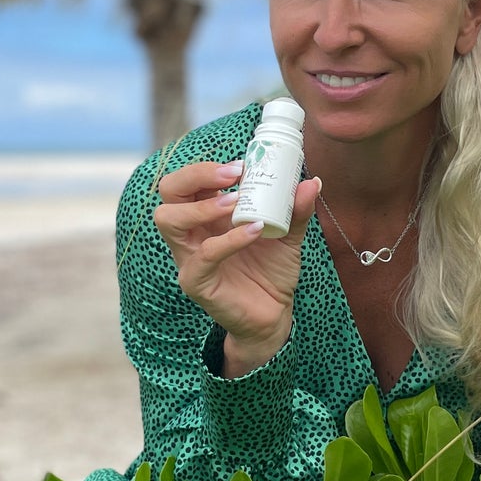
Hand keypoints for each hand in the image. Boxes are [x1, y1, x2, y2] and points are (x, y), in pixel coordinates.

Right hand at [152, 160, 321, 374]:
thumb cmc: (270, 272)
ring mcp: (189, 257)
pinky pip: (204, 255)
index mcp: (205, 216)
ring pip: (169, 219)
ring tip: (236, 203)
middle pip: (168, 191)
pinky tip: (255, 231)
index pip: (187, 181)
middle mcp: (191, 233)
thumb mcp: (287, 236)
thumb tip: (312, 182)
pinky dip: (229, 240)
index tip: (242, 165)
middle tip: (233, 175)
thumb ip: (295, 210)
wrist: (273, 315)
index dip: (207, 168)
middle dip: (196, 176)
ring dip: (202, 206)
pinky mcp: (197, 281)